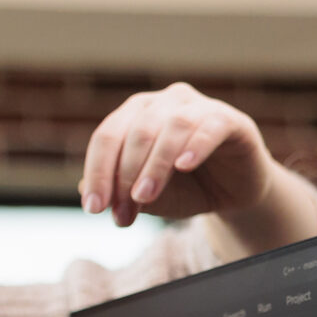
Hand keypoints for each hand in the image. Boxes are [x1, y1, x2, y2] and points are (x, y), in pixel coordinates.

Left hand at [77, 82, 316, 258]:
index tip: (94, 208)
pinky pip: (210, 126)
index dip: (97, 172)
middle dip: (125, 177)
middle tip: (124, 214)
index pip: (107, 136)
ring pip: (170, 127)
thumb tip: (83, 186)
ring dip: (154, 165)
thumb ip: (120, 190)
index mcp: (136, 115)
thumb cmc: (185, 188)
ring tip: (145, 197)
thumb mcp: (148, 196)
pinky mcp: (231, 120)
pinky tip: (184, 165)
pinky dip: (195, 145)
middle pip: (136, 132)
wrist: (232, 193)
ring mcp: (199, 106)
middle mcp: (164, 103)